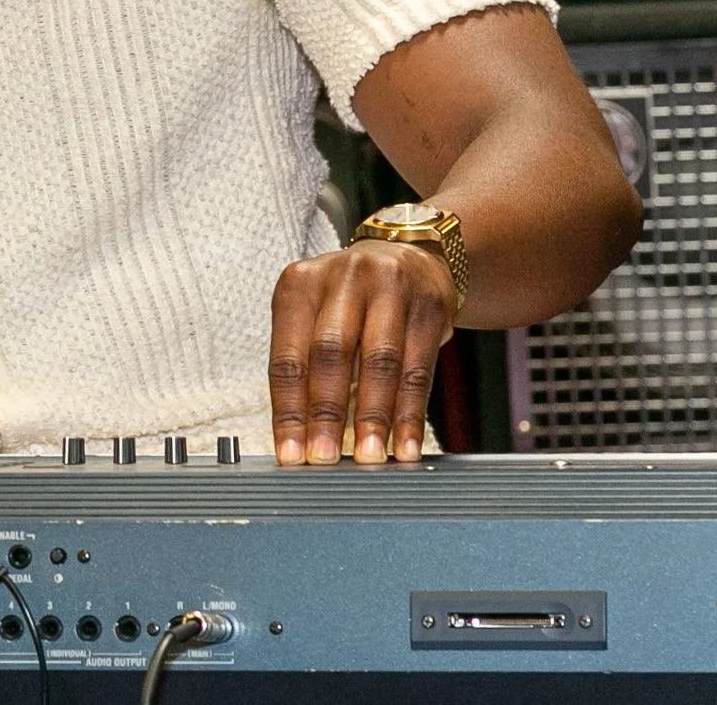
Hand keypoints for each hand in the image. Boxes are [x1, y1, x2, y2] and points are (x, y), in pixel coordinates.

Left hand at [267, 239, 456, 465]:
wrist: (412, 258)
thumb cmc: (352, 300)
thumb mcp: (318, 314)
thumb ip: (308, 365)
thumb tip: (302, 437)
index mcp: (300, 284)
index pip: (287, 356)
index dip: (288, 410)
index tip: (290, 454)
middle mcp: (342, 279)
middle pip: (331, 354)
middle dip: (326, 412)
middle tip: (324, 459)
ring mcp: (388, 287)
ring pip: (379, 361)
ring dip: (373, 416)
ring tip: (368, 458)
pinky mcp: (429, 305)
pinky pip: (418, 368)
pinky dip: (410, 413)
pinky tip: (406, 445)